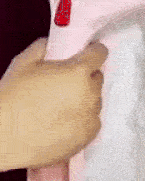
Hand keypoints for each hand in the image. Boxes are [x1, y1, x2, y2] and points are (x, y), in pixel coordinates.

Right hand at [0, 38, 108, 170]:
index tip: (84, 55)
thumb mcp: (25, 62)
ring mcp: (90, 116)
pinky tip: (63, 120)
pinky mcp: (87, 136)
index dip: (91, 52)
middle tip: (64, 84)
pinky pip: (92, 121)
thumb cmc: (11, 98)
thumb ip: (46, 46)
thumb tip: (55, 43)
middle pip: (97, 77)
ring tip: (60, 106)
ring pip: (95, 100)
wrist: (1, 137)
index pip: (100, 53)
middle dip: (84, 77)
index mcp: (79, 72)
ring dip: (84, 99)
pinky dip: (82, 119)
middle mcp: (90, 93)